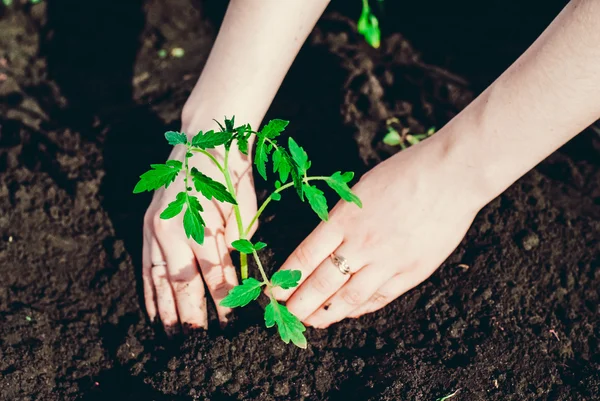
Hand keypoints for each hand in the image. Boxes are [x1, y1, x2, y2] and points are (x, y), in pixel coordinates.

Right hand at [141, 138, 256, 333]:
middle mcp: (171, 228)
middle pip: (181, 283)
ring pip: (159, 278)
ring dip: (166, 309)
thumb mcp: (243, 207)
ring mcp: (154, 227)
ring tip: (172, 335)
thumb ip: (238, 244)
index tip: (231, 322)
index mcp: (199, 223)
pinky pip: (146, 264)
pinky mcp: (147, 226)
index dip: (223, 300)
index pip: (213, 273)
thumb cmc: (230, 172)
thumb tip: (238, 281)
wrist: (203, 139)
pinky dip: (149, 290)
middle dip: (191, 314)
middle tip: (199, 342)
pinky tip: (153, 310)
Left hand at [272, 135, 484, 327]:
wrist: (451, 176)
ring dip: (328, 313)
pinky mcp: (412, 271)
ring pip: (350, 297)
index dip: (287, 279)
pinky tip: (350, 312)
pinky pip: (380, 296)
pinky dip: (362, 307)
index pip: (305, 257)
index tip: (274, 293)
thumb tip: (325, 247)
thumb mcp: (361, 190)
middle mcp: (362, 244)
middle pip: (322, 283)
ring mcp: (388, 261)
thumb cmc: (405, 173)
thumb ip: (343, 220)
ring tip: (313, 321)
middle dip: (300, 304)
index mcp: (344, 219)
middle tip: (287, 316)